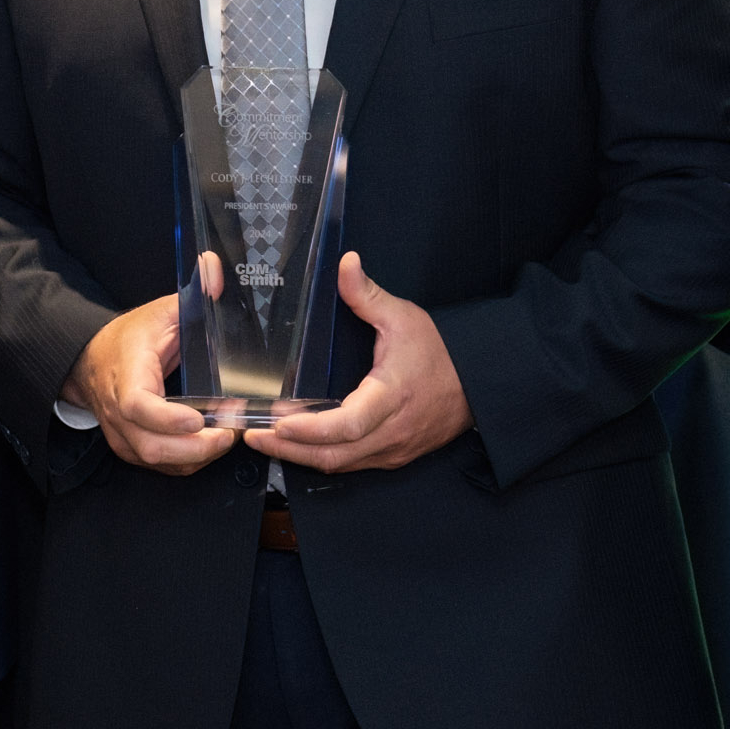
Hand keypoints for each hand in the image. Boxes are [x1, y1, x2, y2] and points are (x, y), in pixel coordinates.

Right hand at [64, 291, 239, 473]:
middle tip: (229, 433)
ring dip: (195, 457)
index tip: (199, 419)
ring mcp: (122, 434)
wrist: (89, 362)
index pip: (139, 406)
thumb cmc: (128, 338)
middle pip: (151, 446)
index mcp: (127, 373)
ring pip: (156, 461)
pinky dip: (187, 462)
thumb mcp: (160, 310)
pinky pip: (160, 466)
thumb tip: (216, 267)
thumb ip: (192, 293)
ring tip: (226, 438)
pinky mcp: (129, 448)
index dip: (169, 418)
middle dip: (195, 447)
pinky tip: (209, 447)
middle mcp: (118, 411)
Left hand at [245, 253, 472, 472]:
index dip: (307, 430)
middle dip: (287, 450)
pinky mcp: (392, 457)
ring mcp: (392, 451)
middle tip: (250, 435)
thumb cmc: (441, 351)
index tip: (276, 422)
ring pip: (338, 466)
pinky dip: (321, 457)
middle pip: (332, 456)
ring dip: (299, 457)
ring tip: (264, 439)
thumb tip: (345, 263)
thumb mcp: (404, 317)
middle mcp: (391, 433)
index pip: (346, 426)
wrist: (479, 384)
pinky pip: (350, 464)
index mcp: (391, 398)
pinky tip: (298, 444)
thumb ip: (368, 295)